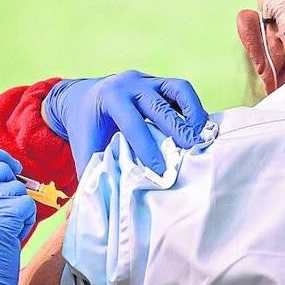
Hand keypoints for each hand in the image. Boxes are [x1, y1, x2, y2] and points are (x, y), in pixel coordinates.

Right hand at [0, 147, 36, 284]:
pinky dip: (25, 224)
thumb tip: (9, 171)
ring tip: (4, 234)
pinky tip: (11, 239)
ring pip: (19, 190)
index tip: (12, 166)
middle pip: (4, 171)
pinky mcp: (0, 218)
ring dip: (19, 211)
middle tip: (3, 218)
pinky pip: (27, 207)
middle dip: (12, 191)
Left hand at [42, 70, 209, 174]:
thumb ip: (93, 171)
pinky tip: (201, 128)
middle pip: (158, 105)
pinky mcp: (160, 83)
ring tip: (202, 139)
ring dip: (193, 114)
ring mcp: (148, 80)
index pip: (132, 123)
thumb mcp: (83, 149)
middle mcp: (130, 84)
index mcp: (110, 98)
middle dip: (177, 129)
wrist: (82, 98)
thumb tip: (100, 204)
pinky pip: (182, 91)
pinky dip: (194, 108)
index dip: (147, 148)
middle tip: (191, 152)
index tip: (161, 171)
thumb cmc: (85, 129)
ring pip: (177, 90)